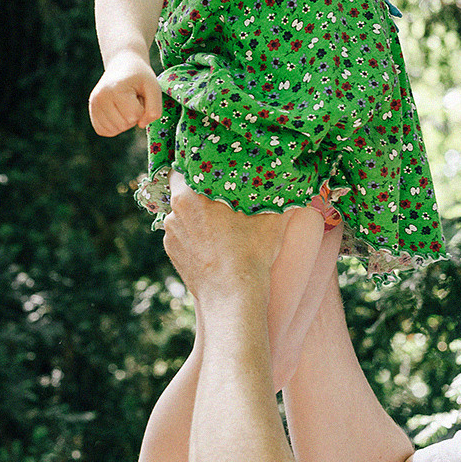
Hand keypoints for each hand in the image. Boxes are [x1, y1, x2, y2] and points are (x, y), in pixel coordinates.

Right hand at [88, 56, 162, 136]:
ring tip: (124, 103)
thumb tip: (141, 125)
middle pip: (124, 124)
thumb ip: (155, 109)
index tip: (138, 95)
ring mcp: (93, 105)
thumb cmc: (139, 77)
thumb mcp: (154, 87)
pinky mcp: (91, 112)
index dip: (142, 108)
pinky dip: (115, 126)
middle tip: (132, 99)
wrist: (122, 65)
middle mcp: (100, 97)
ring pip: (114, 130)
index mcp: (115, 89)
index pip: (134, 116)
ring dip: (124, 121)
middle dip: (133, 115)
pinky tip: (117, 112)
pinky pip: (104, 131)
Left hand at [162, 175, 286, 299]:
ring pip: (182, 213)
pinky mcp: (173, 253)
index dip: (198, 163)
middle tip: (222, 191)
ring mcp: (171, 235)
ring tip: (220, 220)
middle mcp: (174, 212)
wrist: (233, 298)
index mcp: (189, 195)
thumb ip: (275, 192)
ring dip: (196, 212)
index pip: (184, 166)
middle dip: (201, 189)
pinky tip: (214, 240)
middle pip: (183, 189)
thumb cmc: (251, 254)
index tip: (213, 165)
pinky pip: (182, 233)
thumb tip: (289, 177)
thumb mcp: (270, 217)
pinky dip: (194, 233)